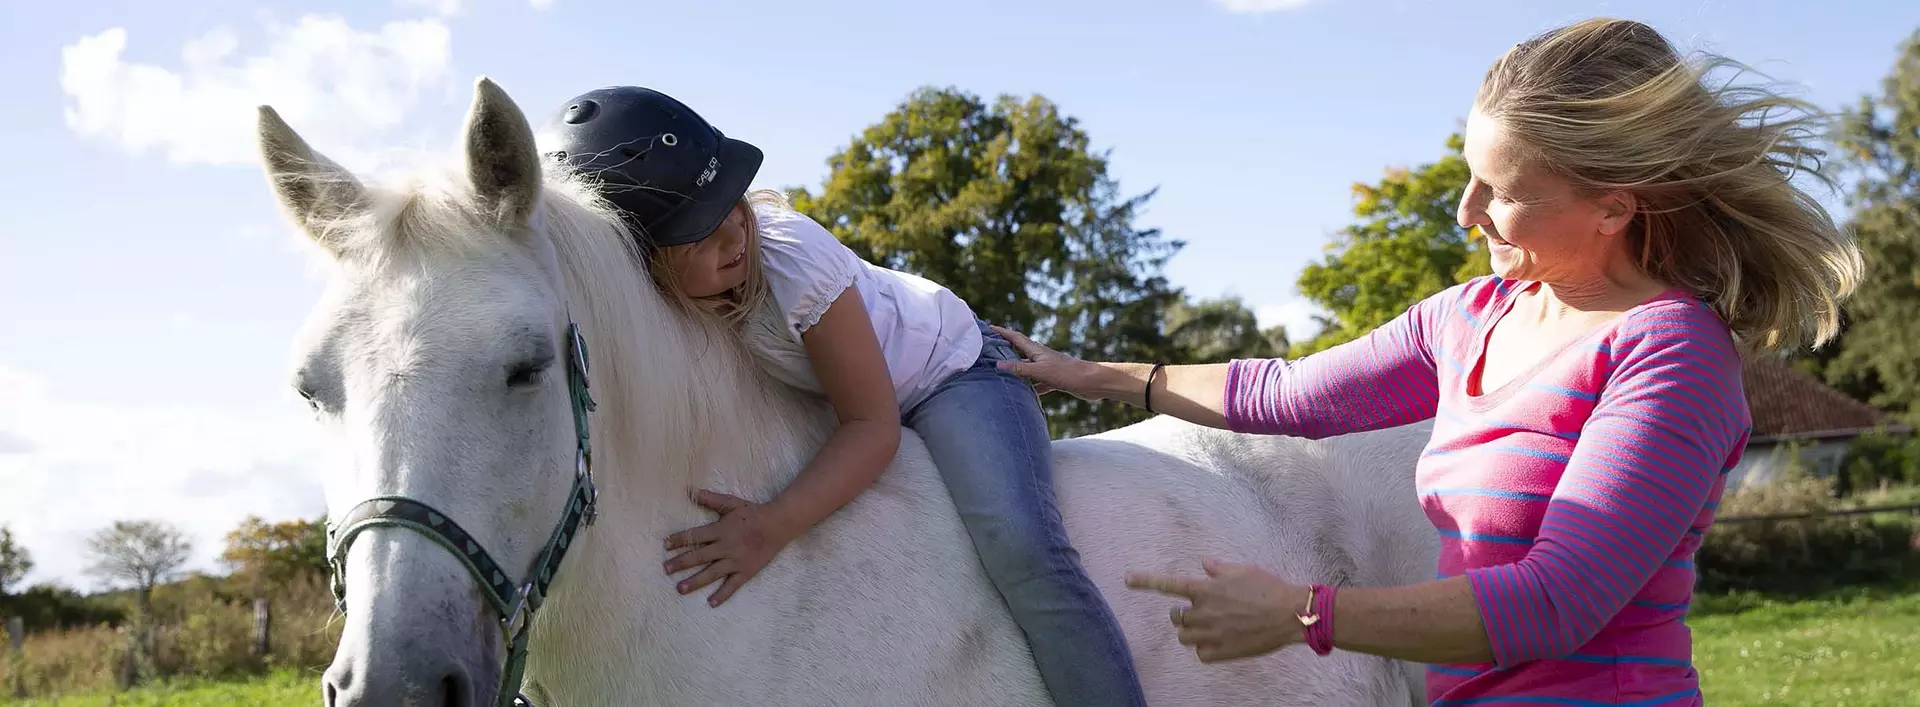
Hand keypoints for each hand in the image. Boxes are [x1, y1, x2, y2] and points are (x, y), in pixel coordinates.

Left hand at [663, 489, 795, 606]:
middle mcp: (725, 547)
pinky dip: (722, 594)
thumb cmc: (753, 512)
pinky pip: (732, 585)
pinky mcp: (746, 571)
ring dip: (695, 581)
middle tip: (666, 569)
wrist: (778, 524)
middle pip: (698, 556)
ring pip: (711, 573)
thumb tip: (690, 491)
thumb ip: (710, 499)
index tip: (666, 545)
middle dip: (680, 563)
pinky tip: (711, 603)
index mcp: (720, 530)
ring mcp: (735, 561)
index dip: (679, 540)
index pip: (694, 536)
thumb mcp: (731, 503)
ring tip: (680, 589)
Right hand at [988, 325, 1104, 400]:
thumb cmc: (1067, 373)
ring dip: (1016, 368)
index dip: (1002, 332)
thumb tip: (998, 364)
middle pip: (1019, 350)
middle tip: (990, 348)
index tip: (988, 328)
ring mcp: (1047, 368)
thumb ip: (1019, 368)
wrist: (1091, 382)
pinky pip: (1037, 382)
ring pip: (1027, 367)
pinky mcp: (1054, 379)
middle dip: (1005, 348)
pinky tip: (1024, 394)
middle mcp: (1040, 357)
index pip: (1015, 337)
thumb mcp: (1039, 371)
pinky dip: (1030, 386)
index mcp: (1036, 350)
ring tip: (1002, 370)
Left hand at [1126, 557, 1305, 662]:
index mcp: (1206, 589)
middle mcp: (1203, 611)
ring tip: (1209, 627)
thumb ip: (1219, 569)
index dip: (1146, 581)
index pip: (1169, 584)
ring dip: (1191, 632)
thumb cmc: (1269, 588)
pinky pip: (1201, 654)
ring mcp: (1211, 633)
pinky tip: (1220, 641)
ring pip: (1184, 637)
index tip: (1128, 579)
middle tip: (1199, 612)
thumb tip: (1205, 564)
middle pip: (1176, 617)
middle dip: (1182, 614)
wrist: (1290, 614)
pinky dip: (1206, 649)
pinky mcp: (1222, 652)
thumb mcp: (1243, 570)